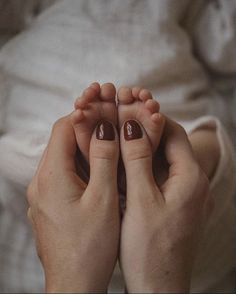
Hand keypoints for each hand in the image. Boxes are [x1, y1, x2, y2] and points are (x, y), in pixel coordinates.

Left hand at [27, 115, 119, 292]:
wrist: (74, 284)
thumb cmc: (90, 247)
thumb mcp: (103, 199)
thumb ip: (105, 159)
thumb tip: (105, 127)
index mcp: (52, 175)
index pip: (64, 128)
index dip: (87, 114)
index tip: (106, 108)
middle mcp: (42, 181)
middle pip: (63, 140)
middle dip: (87, 127)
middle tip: (112, 120)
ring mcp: (44, 193)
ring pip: (65, 156)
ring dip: (86, 145)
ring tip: (110, 140)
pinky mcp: (51, 203)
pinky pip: (65, 173)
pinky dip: (82, 164)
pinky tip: (101, 168)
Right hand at [119, 117, 212, 292]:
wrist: (158, 287)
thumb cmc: (150, 249)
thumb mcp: (141, 199)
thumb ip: (137, 160)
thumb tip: (131, 126)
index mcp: (190, 177)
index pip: (173, 131)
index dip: (149, 117)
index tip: (126, 109)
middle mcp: (190, 181)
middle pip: (168, 142)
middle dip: (142, 128)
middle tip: (117, 118)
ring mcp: (180, 191)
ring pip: (160, 157)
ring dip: (139, 145)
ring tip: (115, 135)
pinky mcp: (170, 201)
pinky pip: (156, 172)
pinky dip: (139, 163)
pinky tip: (120, 161)